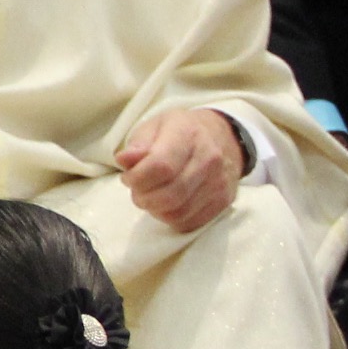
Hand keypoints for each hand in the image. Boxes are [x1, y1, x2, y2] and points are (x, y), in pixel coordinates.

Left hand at [119, 107, 240, 232]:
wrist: (224, 137)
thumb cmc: (181, 131)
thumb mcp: (154, 126)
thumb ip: (137, 145)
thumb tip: (124, 160)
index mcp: (188, 134)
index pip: (160, 166)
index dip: (137, 178)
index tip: (129, 177)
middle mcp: (209, 159)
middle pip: (168, 195)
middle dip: (143, 198)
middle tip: (138, 190)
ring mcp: (218, 183)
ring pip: (177, 213)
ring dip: (155, 209)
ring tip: (152, 195)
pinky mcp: (223, 201)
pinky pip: (189, 222)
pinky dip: (171, 218)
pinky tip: (168, 203)